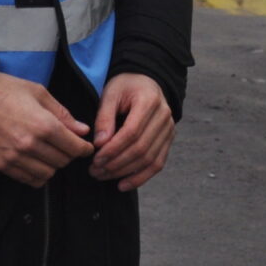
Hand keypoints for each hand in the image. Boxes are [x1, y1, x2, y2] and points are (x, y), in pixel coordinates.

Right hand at [0, 72, 93, 186]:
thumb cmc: (6, 91)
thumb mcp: (39, 93)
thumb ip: (63, 114)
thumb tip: (82, 130)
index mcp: (42, 125)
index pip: (74, 147)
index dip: (84, 148)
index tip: (86, 147)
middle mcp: (29, 145)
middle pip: (62, 161)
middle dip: (69, 154)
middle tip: (67, 145)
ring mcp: (14, 157)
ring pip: (47, 174)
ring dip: (53, 165)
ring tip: (50, 153)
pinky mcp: (1, 165)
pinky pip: (28, 179)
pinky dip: (37, 174)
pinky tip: (36, 162)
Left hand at [91, 72, 175, 192]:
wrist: (145, 80)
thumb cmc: (125, 86)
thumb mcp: (110, 94)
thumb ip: (104, 117)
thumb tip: (99, 144)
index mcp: (149, 101)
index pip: (132, 132)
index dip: (113, 149)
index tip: (95, 159)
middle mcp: (164, 116)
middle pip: (141, 148)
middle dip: (116, 164)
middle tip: (95, 171)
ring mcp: (169, 129)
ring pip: (150, 159)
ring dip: (125, 172)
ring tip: (104, 176)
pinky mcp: (169, 139)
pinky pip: (158, 163)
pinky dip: (141, 177)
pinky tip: (123, 184)